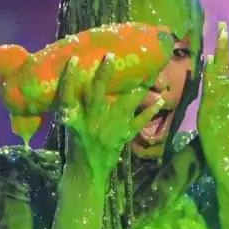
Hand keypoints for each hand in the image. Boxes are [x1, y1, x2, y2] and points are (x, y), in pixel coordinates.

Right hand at [58, 53, 164, 175]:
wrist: (87, 172)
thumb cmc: (76, 146)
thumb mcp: (70, 127)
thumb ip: (76, 108)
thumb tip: (85, 80)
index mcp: (73, 119)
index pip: (68, 96)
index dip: (70, 78)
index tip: (75, 59)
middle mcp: (91, 122)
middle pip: (96, 95)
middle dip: (103, 75)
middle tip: (111, 56)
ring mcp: (109, 129)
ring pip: (123, 105)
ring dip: (136, 89)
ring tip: (149, 74)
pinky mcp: (123, 136)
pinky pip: (139, 122)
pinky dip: (150, 111)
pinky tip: (161, 101)